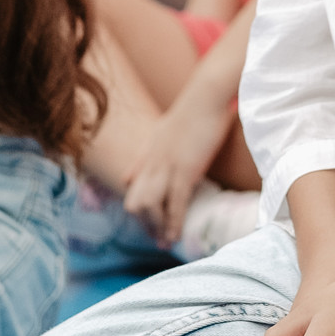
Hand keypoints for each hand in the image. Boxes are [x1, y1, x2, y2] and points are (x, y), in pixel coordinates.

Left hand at [121, 99, 233, 246]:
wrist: (207, 93)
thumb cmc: (195, 107)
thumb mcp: (162, 130)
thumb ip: (146, 152)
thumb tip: (127, 175)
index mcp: (148, 151)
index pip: (131, 186)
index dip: (138, 206)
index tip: (146, 221)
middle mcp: (151, 161)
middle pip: (134, 201)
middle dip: (143, 222)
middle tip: (155, 236)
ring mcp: (166, 167)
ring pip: (149, 206)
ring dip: (156, 227)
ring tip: (164, 241)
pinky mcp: (185, 170)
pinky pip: (175, 204)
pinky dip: (173, 224)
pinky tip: (174, 238)